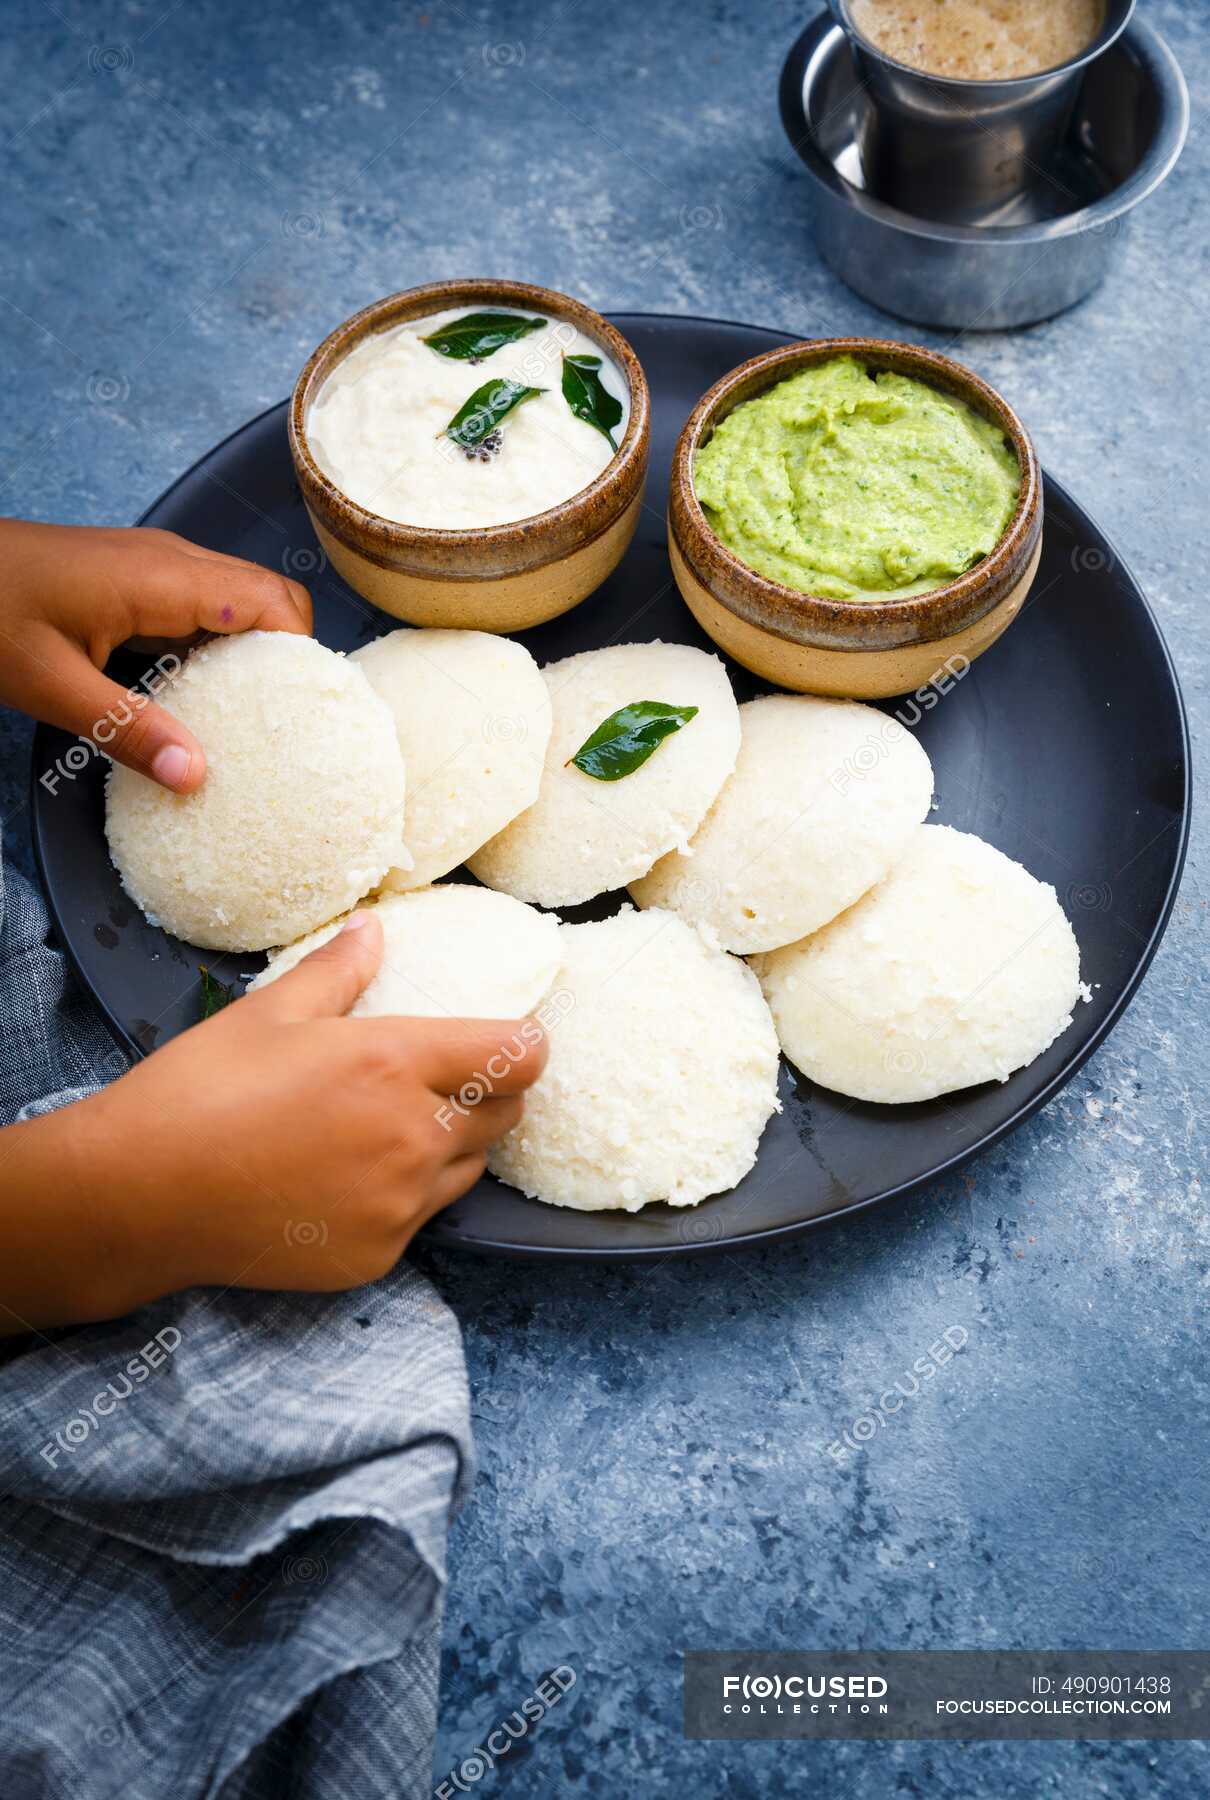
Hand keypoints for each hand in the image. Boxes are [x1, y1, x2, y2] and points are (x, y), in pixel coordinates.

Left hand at [0, 519, 310, 791]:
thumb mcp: (50, 686)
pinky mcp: (135, 577)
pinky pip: (202, 606)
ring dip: (254, 654)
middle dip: (290, 657)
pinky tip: (200, 698)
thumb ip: (128, 731)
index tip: (309, 714)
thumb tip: (197, 777)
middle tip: (288, 725)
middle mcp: (172, 561)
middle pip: (270, 598)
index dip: (304, 655)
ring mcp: (154, 564)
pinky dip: (217, 648)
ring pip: (239, 601)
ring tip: (254, 721)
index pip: (274, 603)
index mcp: (163, 579)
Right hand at [0, 913, 547, 1329]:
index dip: (524, 1043)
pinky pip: (422, 1218)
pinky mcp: (376, 1255)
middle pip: (506, 1114)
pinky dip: (405, 1196)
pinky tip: (351, 1177)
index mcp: (395, 1064)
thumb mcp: (269, 1013)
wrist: (138, 1196)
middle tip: (444, 1078)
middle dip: (490, 1092)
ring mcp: (398, 1205)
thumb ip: (338, 971)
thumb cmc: (198, 1092)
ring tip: (392, 1126)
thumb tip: (374, 929)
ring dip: (452, 1144)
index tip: (507, 1038)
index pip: (519, 1057)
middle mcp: (413, 1138)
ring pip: (468, 1169)